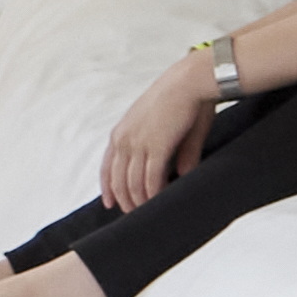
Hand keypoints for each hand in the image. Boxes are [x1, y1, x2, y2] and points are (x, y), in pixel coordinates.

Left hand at [98, 55, 219, 211]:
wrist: (189, 81)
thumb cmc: (183, 100)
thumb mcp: (170, 128)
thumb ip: (175, 153)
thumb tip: (181, 174)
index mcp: (122, 132)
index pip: (107, 166)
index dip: (107, 187)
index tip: (109, 203)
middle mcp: (124, 138)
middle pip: (117, 179)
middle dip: (124, 200)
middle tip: (133, 216)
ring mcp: (138, 143)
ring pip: (132, 183)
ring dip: (139, 201)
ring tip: (147, 214)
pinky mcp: (156, 146)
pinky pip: (151, 179)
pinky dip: (154, 194)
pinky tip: (159, 203)